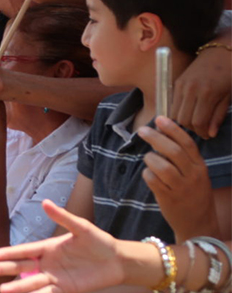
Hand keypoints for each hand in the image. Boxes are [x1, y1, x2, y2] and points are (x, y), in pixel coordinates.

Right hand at [0, 200, 124, 292]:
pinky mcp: (65, 289)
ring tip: (1, 290)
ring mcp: (55, 277)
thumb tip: (45, 202)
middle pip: (21, 267)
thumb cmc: (98, 241)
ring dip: (17, 287)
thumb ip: (63, 217)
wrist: (116, 260)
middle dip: (3, 269)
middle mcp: (47, 263)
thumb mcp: (81, 227)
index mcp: (48, 247)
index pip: (23, 251)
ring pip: (31, 283)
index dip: (8, 253)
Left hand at [138, 116, 218, 240]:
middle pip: (173, 151)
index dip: (173, 129)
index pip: (187, 143)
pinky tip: (149, 174)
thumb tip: (161, 135)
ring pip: (161, 166)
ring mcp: (181, 188)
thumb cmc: (193, 194)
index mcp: (200, 167)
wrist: (199, 225)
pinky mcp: (169, 199)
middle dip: (156, 138)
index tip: (160, 118)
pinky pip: (153, 180)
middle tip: (142, 130)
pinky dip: (147, 174)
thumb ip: (183, 158)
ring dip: (150, 158)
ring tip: (148, 158)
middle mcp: (193, 176)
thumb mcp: (195, 174)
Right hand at [170, 43, 230, 138]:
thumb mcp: (229, 96)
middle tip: (201, 130)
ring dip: (183, 121)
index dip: (202, 132)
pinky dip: (179, 111)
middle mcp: (191, 90)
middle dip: (191, 129)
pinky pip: (173, 103)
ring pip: (174, 113)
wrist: (223, 51)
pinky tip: (189, 111)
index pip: (197, 122)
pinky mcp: (177, 82)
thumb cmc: (231, 73)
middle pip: (183, 119)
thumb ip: (218, 115)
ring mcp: (182, 85)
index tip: (208, 135)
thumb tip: (210, 133)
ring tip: (195, 121)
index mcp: (207, 93)